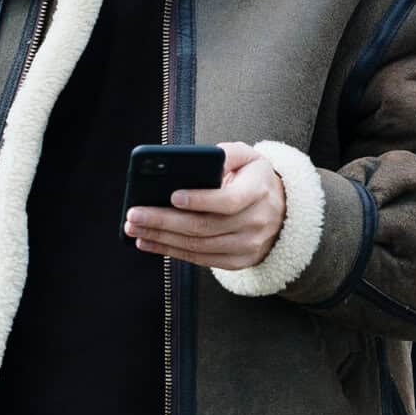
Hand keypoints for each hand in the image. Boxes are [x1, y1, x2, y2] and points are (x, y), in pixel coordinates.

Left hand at [126, 140, 284, 269]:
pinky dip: (171, 251)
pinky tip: (149, 241)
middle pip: (204, 226)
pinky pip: (200, 259)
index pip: (228, 201)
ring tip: (134, 228)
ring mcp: (247, 245)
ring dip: (161, 238)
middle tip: (134, 214)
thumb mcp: (248, 157)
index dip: (200, 200)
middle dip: (164, 221)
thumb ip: (227, 153)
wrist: (281, 211)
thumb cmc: (253, 178)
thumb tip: (198, 159)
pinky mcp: (237, 261)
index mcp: (258, 191)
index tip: (172, 196)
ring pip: (198, 246)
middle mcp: (255, 221)